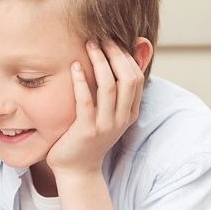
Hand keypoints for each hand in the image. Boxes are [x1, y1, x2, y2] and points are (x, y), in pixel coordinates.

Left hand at [46, 39, 144, 177]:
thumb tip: (114, 67)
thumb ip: (112, 95)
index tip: (113, 40)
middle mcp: (121, 119)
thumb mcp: (106, 116)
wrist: (76, 171)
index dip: (127, 56)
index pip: (136, 77)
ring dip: (100, 62)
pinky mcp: (86, 131)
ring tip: (89, 45)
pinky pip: (86, 101)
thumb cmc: (86, 140)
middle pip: (128, 78)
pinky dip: (81, 81)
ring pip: (110, 86)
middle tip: (102, 37)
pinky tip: (73, 67)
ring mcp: (105, 125)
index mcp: (129, 113)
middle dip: (116, 54)